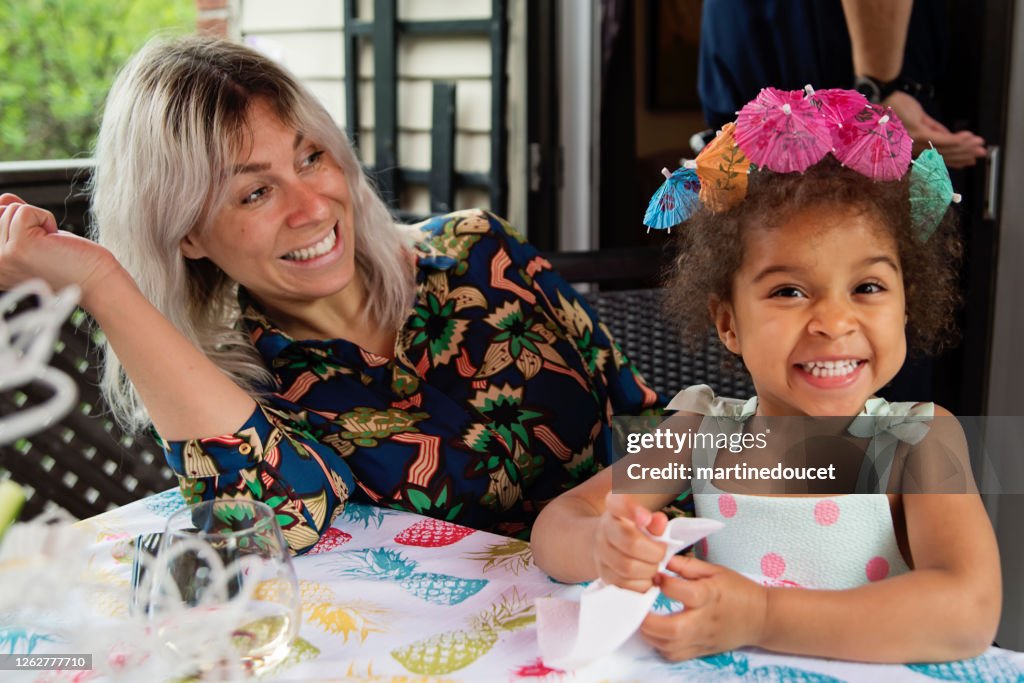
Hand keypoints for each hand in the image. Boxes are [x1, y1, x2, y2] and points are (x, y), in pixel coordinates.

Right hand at [0, 193, 119, 304]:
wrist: (95, 283)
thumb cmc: (70, 264)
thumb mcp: (32, 238)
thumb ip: (12, 220)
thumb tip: (5, 198)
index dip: (15, 221)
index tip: (35, 241)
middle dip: (28, 220)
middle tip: (46, 245)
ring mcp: (3, 256)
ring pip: (11, 209)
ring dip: (39, 222)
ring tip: (51, 245)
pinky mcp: (20, 246)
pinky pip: (26, 210)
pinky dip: (47, 220)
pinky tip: (55, 241)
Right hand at [594, 492, 667, 591]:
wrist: (609, 544)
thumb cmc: (635, 530)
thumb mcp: (646, 519)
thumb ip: (656, 521)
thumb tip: (659, 522)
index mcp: (614, 506)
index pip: (618, 502)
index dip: (632, 510)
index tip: (646, 517)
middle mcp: (604, 528)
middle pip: (630, 542)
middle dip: (654, 552)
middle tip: (661, 552)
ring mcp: (600, 552)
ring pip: (627, 567)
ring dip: (649, 570)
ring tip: (654, 565)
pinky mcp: (604, 575)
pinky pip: (625, 585)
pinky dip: (642, 584)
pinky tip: (646, 576)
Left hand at [640, 555, 767, 659]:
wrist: (762, 618)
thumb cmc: (739, 590)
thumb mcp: (715, 570)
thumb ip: (687, 566)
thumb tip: (662, 560)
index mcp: (709, 595)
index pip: (682, 591)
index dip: (663, 582)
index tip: (654, 574)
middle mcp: (704, 620)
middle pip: (672, 629)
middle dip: (648, 620)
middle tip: (637, 606)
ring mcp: (702, 639)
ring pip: (670, 647)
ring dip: (650, 634)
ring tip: (643, 619)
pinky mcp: (701, 651)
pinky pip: (674, 656)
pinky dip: (660, 647)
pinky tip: (657, 633)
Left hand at [883, 91, 986, 168]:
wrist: (884, 97)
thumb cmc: (896, 106)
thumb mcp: (920, 118)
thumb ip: (935, 129)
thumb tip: (950, 137)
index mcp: (913, 146)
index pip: (937, 156)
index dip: (955, 159)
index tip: (968, 160)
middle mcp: (913, 148)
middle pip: (943, 155)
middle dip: (964, 155)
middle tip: (980, 154)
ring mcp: (915, 142)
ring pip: (945, 148)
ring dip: (965, 147)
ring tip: (978, 146)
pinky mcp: (918, 133)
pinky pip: (941, 139)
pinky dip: (957, 139)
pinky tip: (968, 138)